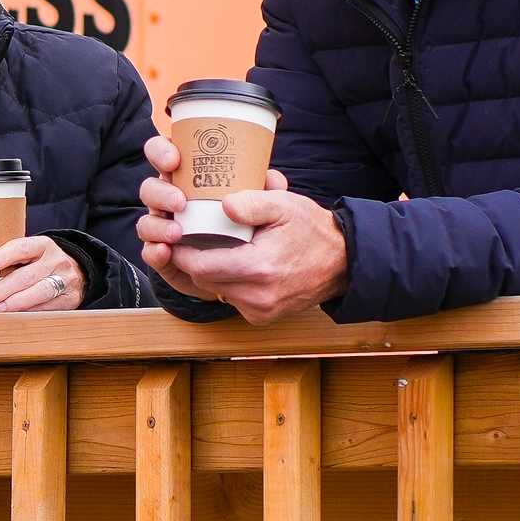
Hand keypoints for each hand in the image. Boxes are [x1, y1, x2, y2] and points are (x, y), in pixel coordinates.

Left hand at [0, 235, 84, 312]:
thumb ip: (9, 260)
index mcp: (43, 245)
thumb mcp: (31, 253)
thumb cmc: (44, 262)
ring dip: (14, 303)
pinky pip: (47, 307)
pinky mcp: (69, 299)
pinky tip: (12, 316)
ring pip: (38, 293)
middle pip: (26, 276)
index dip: (2, 257)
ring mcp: (65, 280)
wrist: (79, 270)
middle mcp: (56, 261)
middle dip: (0, 290)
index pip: (21, 248)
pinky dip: (28, 312)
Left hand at [136, 134, 347, 323]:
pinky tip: (235, 262)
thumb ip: (252, 203)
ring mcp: (260, 311)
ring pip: (215, 290)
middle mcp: (258, 297)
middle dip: (193, 259)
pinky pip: (231, 298)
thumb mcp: (285, 205)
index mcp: (260, 268)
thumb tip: (224, 205)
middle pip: (203, 280)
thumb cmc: (311, 230)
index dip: (182, 251)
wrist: (342, 263)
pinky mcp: (262, 317)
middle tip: (191, 237)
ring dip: (210, 271)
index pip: (201, 267)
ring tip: (215, 247)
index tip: (178, 234)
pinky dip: (228, 281)